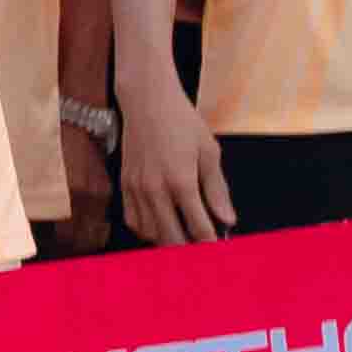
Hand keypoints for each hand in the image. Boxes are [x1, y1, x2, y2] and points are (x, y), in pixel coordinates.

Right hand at [117, 73, 231, 249]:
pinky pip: (133, 220)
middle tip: (202, 250)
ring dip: (168, 241)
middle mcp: (156, 189)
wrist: (147, 100)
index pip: (199, 227)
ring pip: (151, 233)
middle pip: (172, 238)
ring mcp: (137, 188)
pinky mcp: (124, 184)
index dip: (211, 243)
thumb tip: (227, 219)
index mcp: (181, 181)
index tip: (219, 249)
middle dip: (190, 250)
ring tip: (183, 239)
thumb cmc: (181, 121)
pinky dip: (147, 230)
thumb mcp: (209, 151)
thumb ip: (217, 189)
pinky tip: (160, 226)